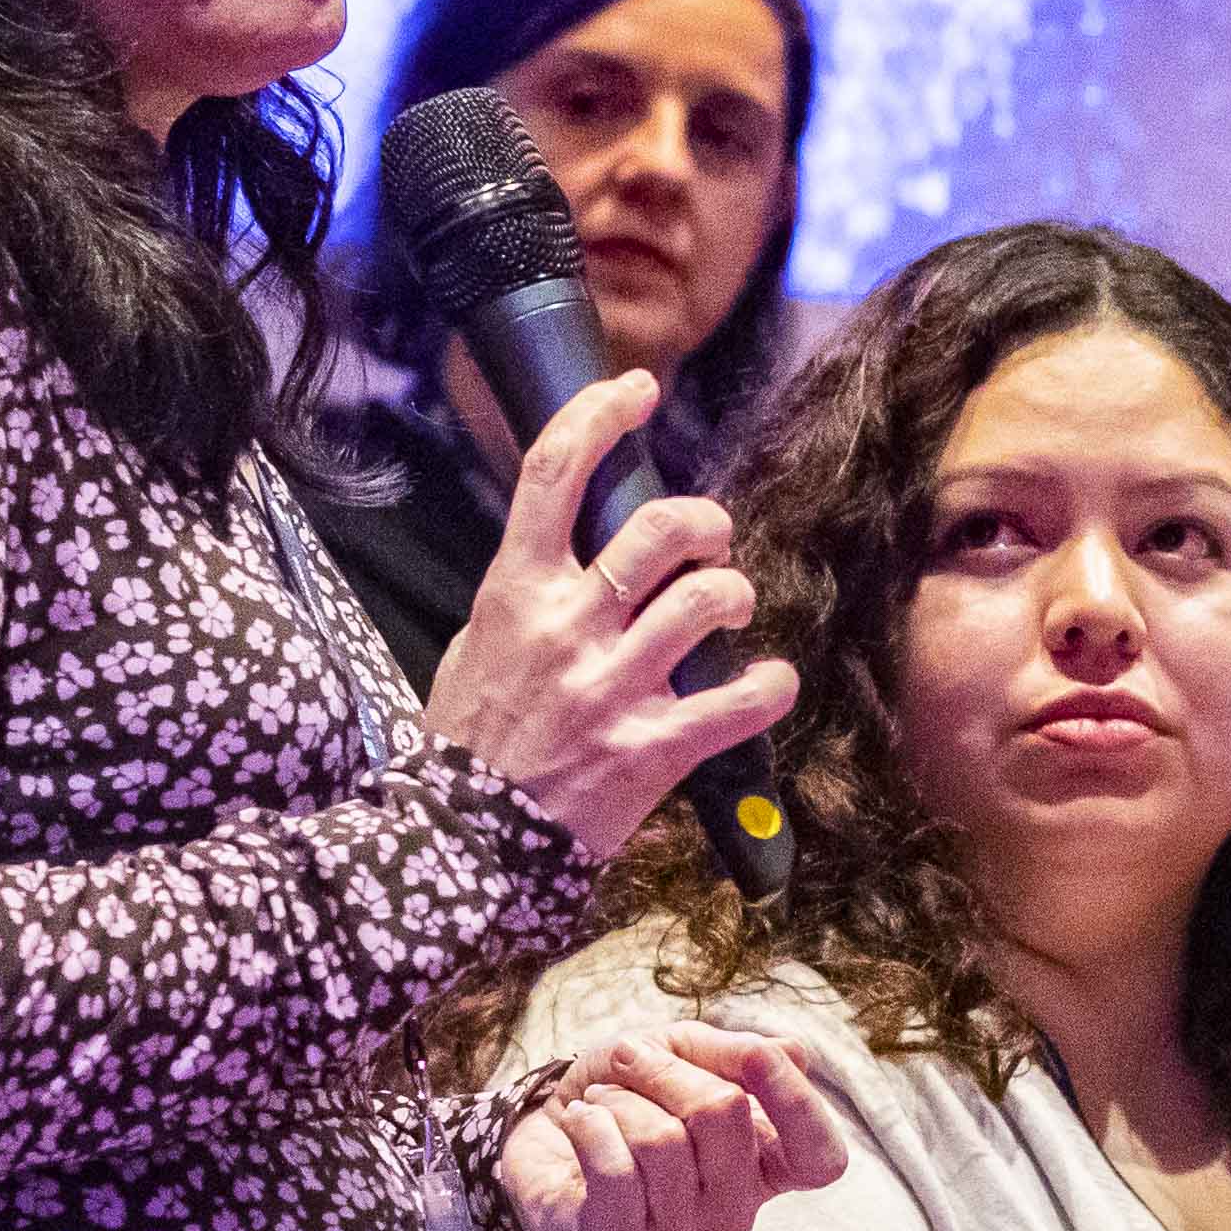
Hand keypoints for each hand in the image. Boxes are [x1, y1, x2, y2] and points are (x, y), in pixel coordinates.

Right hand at [420, 372, 802, 861]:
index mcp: (516, 591)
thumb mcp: (478, 640)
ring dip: (734, 594)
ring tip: (728, 609)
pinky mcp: (652, 749)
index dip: (600, 415)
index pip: (556, 474)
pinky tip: (768, 683)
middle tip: (710, 546)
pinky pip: (740, 704)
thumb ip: (529, 588)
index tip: (637, 389)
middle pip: (661, 529)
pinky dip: (770, 686)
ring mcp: (612, 687)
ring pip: (709, 602)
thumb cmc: (472, 737)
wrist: (460, 841)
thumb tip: (580, 539)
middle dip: (705, 524)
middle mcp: (568, 628)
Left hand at [496, 1022, 848, 1230]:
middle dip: (667, 1071)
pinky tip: (582, 1121)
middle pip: (726, 1118)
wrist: (543, 1134)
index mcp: (768, 1167)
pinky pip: (614, 1173)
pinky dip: (590, 1126)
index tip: (756, 1056)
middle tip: (631, 1064)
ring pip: (662, 1141)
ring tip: (601, 1100)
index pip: (820, 1160)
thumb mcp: (683, 1051)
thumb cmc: (628, 1093)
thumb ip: (734, 1054)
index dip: (798, 1104)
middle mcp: (736, 1214)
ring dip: (618, 1098)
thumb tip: (790, 1056)